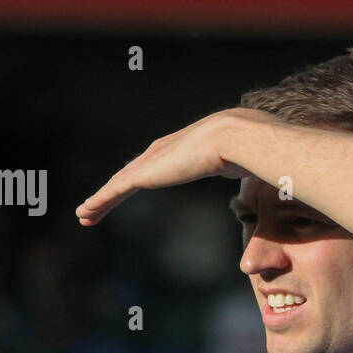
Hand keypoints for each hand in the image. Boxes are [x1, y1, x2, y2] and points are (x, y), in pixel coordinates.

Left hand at [75, 109, 251, 226]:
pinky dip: (99, 202)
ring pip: (117, 185)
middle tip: (99, 204)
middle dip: (114, 190)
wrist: (236, 137)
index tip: (131, 188)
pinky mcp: (144, 175)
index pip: (155, 166)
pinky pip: (114, 191)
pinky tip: (85, 212)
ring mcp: (151, 163)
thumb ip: (244, 166)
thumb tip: (267, 174)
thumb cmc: (247, 149)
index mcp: (182, 149)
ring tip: (85, 214)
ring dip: (100, 200)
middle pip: (131, 175)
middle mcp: (161, 152)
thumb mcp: (242, 161)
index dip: (141, 178)